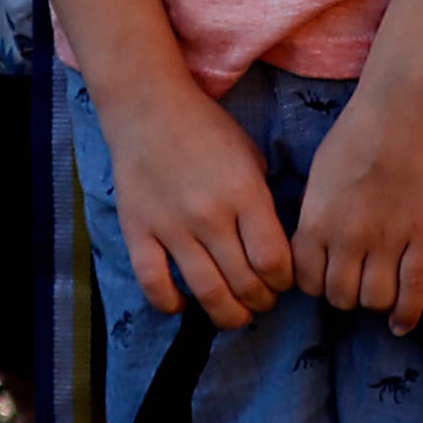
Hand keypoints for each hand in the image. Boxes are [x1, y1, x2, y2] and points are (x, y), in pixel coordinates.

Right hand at [97, 73, 294, 328]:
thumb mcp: (251, 158)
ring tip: (235, 314)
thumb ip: (262, 204)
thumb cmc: (206, 130)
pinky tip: (183, 303)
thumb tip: (273, 251)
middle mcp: (210, 215)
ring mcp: (171, 226)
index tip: (281, 281)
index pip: (274, 260)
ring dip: (227, 314)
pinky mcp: (138, 231)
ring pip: (206, 292)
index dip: (284, 281)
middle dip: (261, 300)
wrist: (148, 108)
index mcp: (244, 194)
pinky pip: (154, 282)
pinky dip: (170, 303)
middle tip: (261, 299)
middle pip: (244, 283)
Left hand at [291, 76, 422, 335]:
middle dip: (344, 295)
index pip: (306, 281)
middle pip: (340, 297)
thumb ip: (315, 217)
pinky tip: (401, 324)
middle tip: (355, 283)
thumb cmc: (357, 134)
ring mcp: (389, 244)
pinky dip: (406, 315)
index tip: (325, 277)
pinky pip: (414, 293)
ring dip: (374, 303)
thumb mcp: (318, 176)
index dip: (315, 284)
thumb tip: (313, 251)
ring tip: (379, 293)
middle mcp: (348, 241)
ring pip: (375, 301)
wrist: (404, 110)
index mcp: (315, 223)